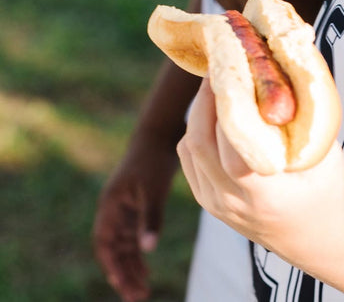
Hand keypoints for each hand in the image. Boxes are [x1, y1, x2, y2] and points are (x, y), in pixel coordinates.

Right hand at [93, 134, 177, 301]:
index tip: (122, 286)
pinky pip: (134, 233)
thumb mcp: (153, 189)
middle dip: (124, 273)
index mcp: (111, 205)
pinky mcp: (138, 204)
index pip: (105, 243)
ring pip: (125, 243)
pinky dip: (139, 249)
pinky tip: (146, 262)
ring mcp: (125, 207)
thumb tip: (147, 249)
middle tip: (138, 297)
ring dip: (132, 265)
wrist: (159, 135)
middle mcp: (114, 209)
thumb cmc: (154, 160)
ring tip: (143, 289)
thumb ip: (150, 218)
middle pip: (115, 248)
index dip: (112, 266)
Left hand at [177, 79, 343, 271]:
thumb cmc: (326, 193)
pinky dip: (195, 132)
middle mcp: (232, 202)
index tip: (232, 74)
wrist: (315, 240)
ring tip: (217, 89)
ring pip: (189, 148)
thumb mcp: (326, 156)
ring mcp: (215, 205)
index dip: (227, 107)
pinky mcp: (207, 201)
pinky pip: (189, 158)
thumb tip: (294, 66)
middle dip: (204, 100)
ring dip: (198, 113)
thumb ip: (307, 117)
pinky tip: (213, 116)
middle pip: (200, 143)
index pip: (231, 147)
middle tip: (217, 70)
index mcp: (265, 194)